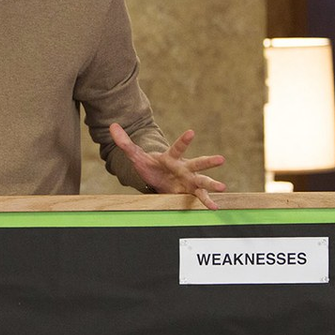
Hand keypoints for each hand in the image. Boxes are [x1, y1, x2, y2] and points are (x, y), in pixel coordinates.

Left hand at [109, 124, 226, 209]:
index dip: (184, 140)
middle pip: (196, 163)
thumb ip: (125, 142)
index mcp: (171, 157)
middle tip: (221, 159)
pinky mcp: (190, 190)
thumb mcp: (135, 155)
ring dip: (211, 184)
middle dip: (208, 162)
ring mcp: (189, 178)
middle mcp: (183, 166)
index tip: (191, 132)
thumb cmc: (149, 165)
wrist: (157, 176)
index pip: (177, 148)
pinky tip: (214, 207)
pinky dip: (206, 201)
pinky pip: (199, 196)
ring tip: (222, 187)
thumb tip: (112, 126)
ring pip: (202, 180)